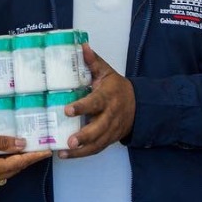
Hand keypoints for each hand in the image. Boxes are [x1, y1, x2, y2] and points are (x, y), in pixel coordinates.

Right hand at [0, 131, 49, 189]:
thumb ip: (1, 142)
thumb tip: (21, 144)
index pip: (18, 163)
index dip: (34, 157)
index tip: (47, 152)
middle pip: (13, 170)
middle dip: (26, 160)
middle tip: (39, 150)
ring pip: (4, 173)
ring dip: (15, 164)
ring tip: (25, 153)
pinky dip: (3, 167)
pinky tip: (4, 158)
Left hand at [59, 45, 135, 159]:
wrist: (137, 105)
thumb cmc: (116, 87)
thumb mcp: (107, 72)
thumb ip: (93, 61)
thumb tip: (82, 46)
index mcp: (108, 96)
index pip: (95, 102)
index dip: (82, 107)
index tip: (68, 110)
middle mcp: (110, 115)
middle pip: (99, 128)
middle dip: (84, 136)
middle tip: (70, 141)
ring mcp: (111, 129)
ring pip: (98, 142)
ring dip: (81, 150)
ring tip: (64, 152)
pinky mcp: (109, 139)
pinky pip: (97, 149)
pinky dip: (82, 154)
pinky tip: (66, 155)